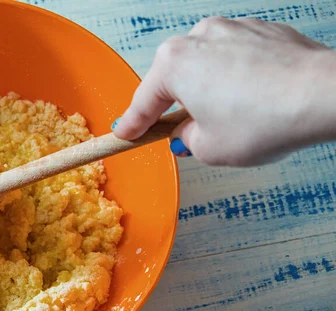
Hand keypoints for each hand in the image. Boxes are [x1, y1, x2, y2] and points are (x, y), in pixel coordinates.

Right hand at [113, 17, 335, 166]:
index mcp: (174, 63)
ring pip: (206, 67)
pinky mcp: (262, 31)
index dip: (133, 125)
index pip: (144, 102)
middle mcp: (198, 38)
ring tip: (230, 119)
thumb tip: (189, 131)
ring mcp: (232, 29)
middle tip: (179, 132)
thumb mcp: (208, 148)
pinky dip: (236, 80)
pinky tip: (252, 101)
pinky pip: (236, 59)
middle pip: (174, 79)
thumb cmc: (264, 120)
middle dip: (176, 106)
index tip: (126, 134)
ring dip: (209, 92)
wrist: (323, 95)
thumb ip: (186, 139)